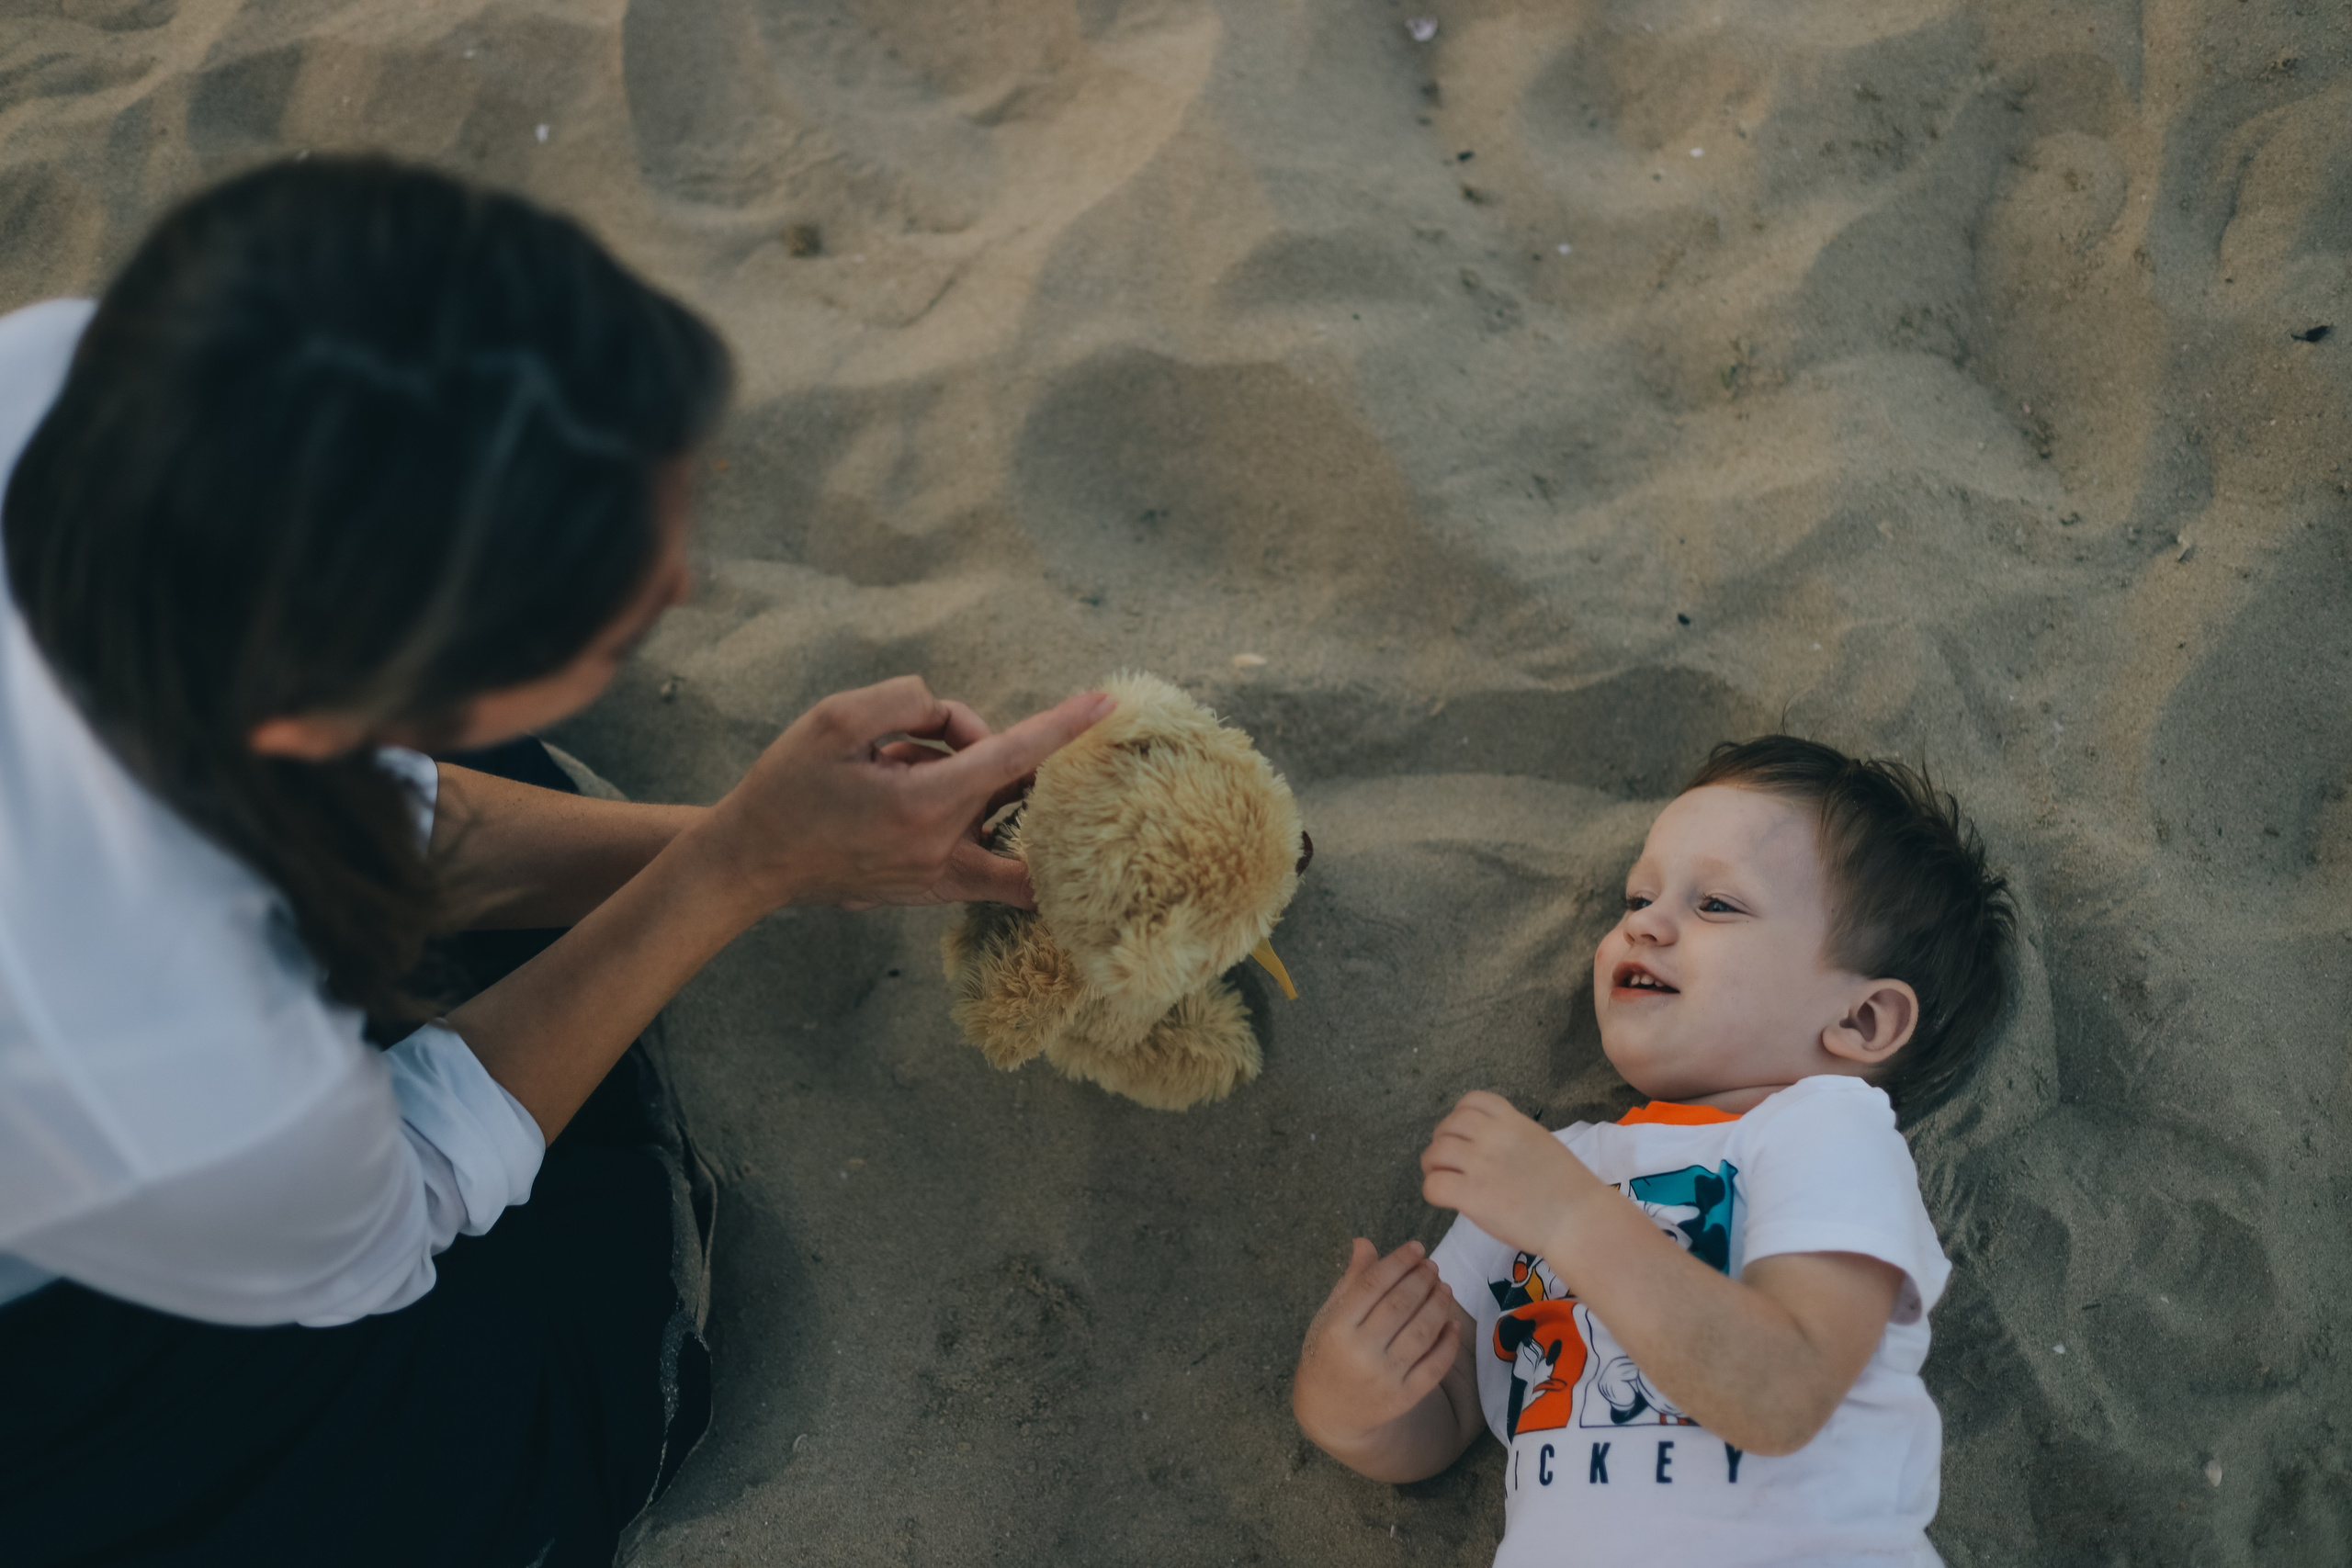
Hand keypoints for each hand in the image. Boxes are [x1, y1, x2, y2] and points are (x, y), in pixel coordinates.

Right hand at [705, 676, 1111, 910]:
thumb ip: (907, 701)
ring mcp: (942, 880)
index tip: (1105, 704)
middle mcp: (943, 850)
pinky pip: (986, 856)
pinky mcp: (935, 893)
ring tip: (894, 769)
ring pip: (1000, 824)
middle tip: (923, 742)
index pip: (1013, 756)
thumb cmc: (788, 788)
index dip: (1062, 726)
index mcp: (922, 805)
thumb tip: (953, 719)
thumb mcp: (836, 719)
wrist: (753, 861)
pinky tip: (905, 789)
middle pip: (1016, 790)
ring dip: (971, 783)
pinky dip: (970, 816)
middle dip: (999, 752)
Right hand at [1292, 1239, 1461, 1448]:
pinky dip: (1448, 1343)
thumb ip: (1352, 1280)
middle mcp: (1360, 1353)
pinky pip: (1434, 1366)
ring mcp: (1383, 1378)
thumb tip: (1365, 1242)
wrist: (1329, 1410)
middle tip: (1433, 1266)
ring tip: (1444, 1288)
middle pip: (1401, 1306)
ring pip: (1422, 1333)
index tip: (1417, 1247)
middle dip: (1422, 1280)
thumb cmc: (1329, 1351)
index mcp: (1337, 1327)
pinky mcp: (1403, 1398)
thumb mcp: (1331, 1314)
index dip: (1398, 1262)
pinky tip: (1452, 1324)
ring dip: (1438, 1305)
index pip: (1373, 1284)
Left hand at [1420, 1091, 1605, 1260]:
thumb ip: (1513, 1139)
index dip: (1460, 1117)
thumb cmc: (1570, 1189)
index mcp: (1512, 1121)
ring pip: (1434, 1153)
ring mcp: (1479, 1163)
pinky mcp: (1470, 1194)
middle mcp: (1492, 1136)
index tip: (1463, 1135)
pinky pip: (1433, 1185)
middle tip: (1449, 1161)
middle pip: (1447, 1125)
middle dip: (1442, 1141)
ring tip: (1443, 1178)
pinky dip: (1433, 1192)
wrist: (1578, 1219)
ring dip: (1433, 1165)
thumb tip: (1489, 1149)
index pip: (1472, 1101)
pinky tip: (1446, 1200)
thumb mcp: (1541, 1144)